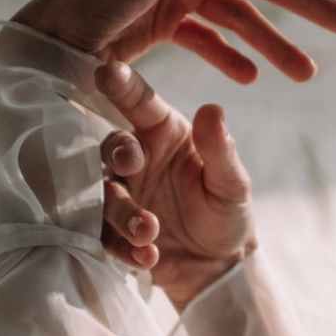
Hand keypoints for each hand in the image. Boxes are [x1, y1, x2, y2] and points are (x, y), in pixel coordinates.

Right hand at [93, 60, 255, 311]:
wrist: (218, 265)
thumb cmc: (226, 209)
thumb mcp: (232, 182)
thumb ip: (220, 149)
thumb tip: (213, 109)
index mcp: (162, 133)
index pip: (138, 103)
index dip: (121, 85)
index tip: (106, 69)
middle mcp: (136, 159)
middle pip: (110, 146)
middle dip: (117, 152)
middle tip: (131, 163)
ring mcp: (122, 195)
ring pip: (103, 193)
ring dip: (122, 211)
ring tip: (149, 230)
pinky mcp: (113, 231)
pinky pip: (104, 235)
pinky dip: (123, 247)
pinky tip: (147, 257)